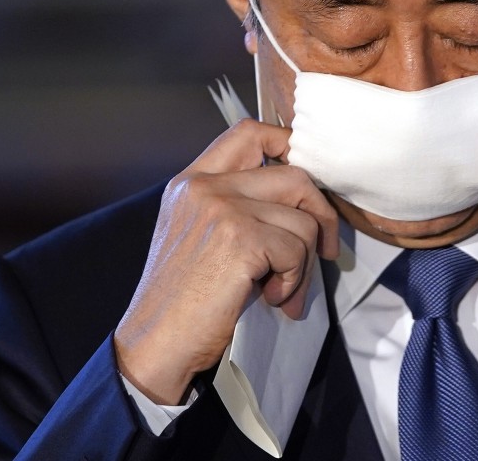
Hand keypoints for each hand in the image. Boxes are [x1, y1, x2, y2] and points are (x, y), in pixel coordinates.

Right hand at [114, 118, 338, 404]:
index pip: (249, 132)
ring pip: (302, 219)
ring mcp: (221, 209)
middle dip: (320, 216)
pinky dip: (294, 280)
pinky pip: (297, 249)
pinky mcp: (239, 239)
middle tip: (321, 252)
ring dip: (303, 262)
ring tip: (280, 289)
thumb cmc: (184, 299)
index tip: (308, 182)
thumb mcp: (200, 235)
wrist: (156, 344)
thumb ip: (238, 206)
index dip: (289, 145)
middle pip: (294, 175)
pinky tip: (270, 297)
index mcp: (192, 181)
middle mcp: (204, 187)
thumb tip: (305, 202)